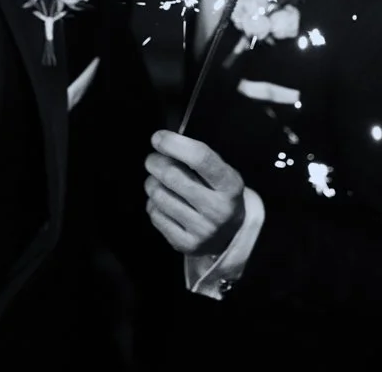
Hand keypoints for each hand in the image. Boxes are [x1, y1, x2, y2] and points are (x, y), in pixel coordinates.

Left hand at [144, 130, 245, 255]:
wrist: (229, 235)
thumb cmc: (218, 194)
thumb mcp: (220, 174)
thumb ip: (196, 158)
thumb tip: (162, 142)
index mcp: (230, 185)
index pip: (201, 158)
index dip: (174, 144)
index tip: (158, 138)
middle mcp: (218, 209)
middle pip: (173, 176)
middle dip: (155, 162)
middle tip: (153, 160)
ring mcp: (202, 230)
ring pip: (159, 195)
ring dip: (151, 183)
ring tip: (158, 181)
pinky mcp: (186, 244)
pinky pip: (155, 215)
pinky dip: (153, 203)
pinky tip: (162, 202)